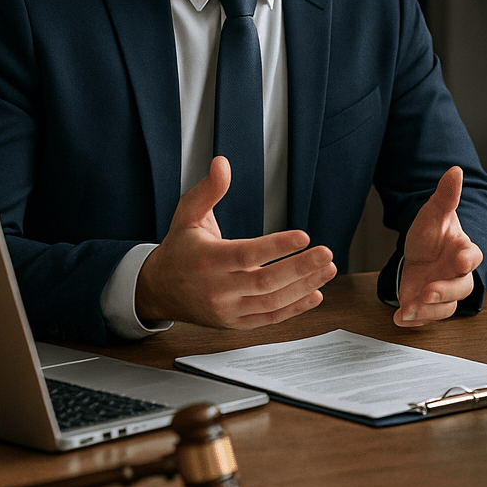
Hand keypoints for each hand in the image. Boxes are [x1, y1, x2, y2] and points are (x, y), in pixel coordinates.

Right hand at [135, 156, 335, 328]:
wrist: (158, 290)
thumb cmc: (180, 248)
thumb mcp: (187, 214)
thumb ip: (208, 190)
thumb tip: (222, 163)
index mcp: (206, 260)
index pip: (246, 255)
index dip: (276, 247)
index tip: (304, 236)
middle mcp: (217, 289)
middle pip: (264, 281)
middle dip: (300, 268)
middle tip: (326, 253)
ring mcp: (227, 310)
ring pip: (272, 303)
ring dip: (304, 287)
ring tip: (328, 269)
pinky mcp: (235, 323)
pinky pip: (269, 319)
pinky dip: (295, 309)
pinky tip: (315, 293)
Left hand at [395, 166, 482, 326]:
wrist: (418, 253)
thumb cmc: (431, 234)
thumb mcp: (433, 213)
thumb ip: (446, 195)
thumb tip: (454, 170)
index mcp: (462, 251)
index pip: (473, 256)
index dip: (469, 259)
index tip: (461, 260)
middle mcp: (457, 275)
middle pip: (462, 288)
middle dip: (445, 292)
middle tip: (428, 291)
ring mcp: (444, 292)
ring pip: (446, 308)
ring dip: (428, 311)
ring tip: (408, 308)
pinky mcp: (429, 306)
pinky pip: (428, 318)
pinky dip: (415, 320)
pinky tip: (400, 318)